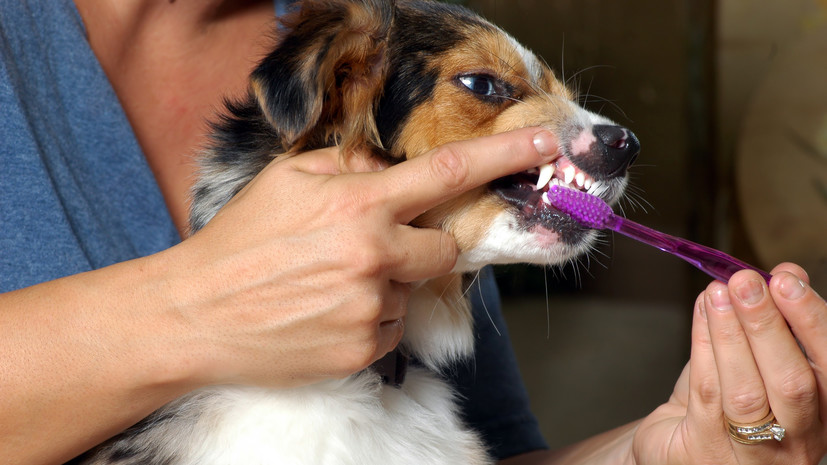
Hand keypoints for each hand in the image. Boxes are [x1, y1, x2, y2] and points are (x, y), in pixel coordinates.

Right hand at [158, 127, 558, 388]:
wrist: (196, 315)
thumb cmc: (239, 241)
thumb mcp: (287, 180)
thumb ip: (346, 166)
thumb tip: (384, 171)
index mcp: (359, 205)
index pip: (448, 173)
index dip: (504, 158)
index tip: (548, 146)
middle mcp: (374, 256)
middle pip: (445, 250)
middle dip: (425, 246)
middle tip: (379, 246)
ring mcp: (371, 308)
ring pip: (412, 291)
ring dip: (387, 285)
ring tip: (330, 285)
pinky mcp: (363, 349)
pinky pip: (391, 328)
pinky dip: (371, 319)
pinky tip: (327, 313)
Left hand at [634, 263, 826, 463]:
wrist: (679, 447)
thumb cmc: (724, 404)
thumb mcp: (758, 362)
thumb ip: (778, 324)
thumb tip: (789, 274)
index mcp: (821, 415)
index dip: (811, 321)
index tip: (787, 280)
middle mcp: (796, 440)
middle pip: (792, 383)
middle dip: (768, 325)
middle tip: (747, 282)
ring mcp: (751, 454)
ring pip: (745, 390)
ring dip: (730, 332)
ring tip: (718, 292)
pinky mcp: (704, 449)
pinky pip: (706, 392)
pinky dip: (703, 345)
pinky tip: (702, 313)